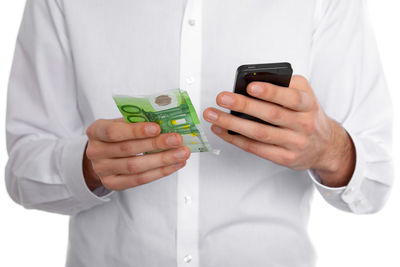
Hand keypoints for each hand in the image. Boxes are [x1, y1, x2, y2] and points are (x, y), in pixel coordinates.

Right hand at [83, 118, 190, 190]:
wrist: (102, 155)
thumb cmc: (117, 135)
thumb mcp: (121, 123)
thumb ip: (138, 121)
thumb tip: (166, 121)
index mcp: (96, 131)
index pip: (114, 131)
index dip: (136, 130)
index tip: (157, 128)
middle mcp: (96, 151)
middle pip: (128, 150)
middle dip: (156, 144)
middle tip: (177, 140)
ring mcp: (102, 170)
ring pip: (135, 167)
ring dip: (162, 160)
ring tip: (181, 154)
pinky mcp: (113, 184)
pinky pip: (139, 180)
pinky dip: (160, 172)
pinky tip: (174, 165)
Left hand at [203, 75, 354, 186]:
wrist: (325, 145)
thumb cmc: (307, 115)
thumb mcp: (305, 95)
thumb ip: (285, 85)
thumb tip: (254, 81)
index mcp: (308, 105)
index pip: (291, 98)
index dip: (271, 92)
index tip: (250, 87)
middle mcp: (303, 125)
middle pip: (271, 115)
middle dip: (243, 105)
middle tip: (222, 98)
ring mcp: (294, 144)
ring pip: (259, 134)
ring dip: (232, 124)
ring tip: (213, 115)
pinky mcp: (284, 158)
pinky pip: (256, 149)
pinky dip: (236, 139)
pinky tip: (222, 130)